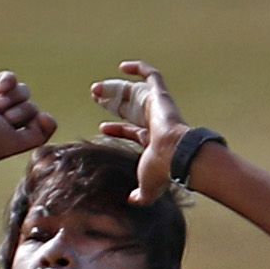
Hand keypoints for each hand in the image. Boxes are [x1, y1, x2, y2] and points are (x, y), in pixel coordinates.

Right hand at [0, 71, 56, 160]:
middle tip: (3, 117)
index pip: (41, 127)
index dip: (42, 122)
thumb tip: (48, 118)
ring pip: (24, 92)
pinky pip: (11, 78)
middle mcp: (6, 122)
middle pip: (33, 108)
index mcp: (12, 139)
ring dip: (13, 97)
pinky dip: (7, 81)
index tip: (39, 119)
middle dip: (21, 111)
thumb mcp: (11, 143)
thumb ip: (36, 137)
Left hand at [92, 60, 190, 205]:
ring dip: (114, 89)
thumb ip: (139, 196)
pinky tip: (122, 67)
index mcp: (152, 140)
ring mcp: (158, 107)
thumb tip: (132, 202)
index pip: (131, 131)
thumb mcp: (146, 187)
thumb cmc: (161, 170)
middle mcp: (155, 122)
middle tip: (94, 99)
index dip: (116, 129)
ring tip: (95, 89)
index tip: (101, 127)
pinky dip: (139, 68)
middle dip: (111, 104)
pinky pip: (151, 75)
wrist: (174, 154)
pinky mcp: (160, 95)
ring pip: (134, 92)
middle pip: (129, 109)